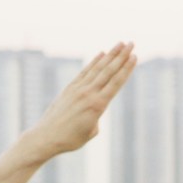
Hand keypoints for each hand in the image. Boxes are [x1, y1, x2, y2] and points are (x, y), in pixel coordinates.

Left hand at [21, 43, 136, 157]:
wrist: (47, 137)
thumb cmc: (70, 139)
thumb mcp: (91, 132)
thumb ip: (97, 116)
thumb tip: (95, 106)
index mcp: (98, 105)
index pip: (116, 83)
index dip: (126, 69)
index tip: (135, 57)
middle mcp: (89, 93)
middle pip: (109, 71)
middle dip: (121, 56)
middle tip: (132, 43)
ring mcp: (78, 89)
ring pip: (98, 68)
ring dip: (110, 55)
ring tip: (120, 44)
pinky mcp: (70, 88)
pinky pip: (85, 72)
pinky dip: (94, 62)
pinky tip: (101, 54)